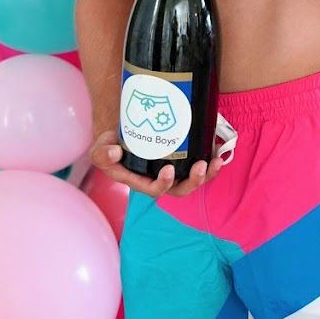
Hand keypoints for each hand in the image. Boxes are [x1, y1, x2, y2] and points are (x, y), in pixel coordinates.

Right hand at [90, 129, 222, 198]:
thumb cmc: (111, 145)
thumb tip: (114, 153)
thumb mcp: (101, 150)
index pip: (155, 189)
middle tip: (200, 166)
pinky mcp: (186, 157)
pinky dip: (212, 159)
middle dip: (193, 181)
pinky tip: (219, 151)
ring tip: (214, 161)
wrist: (123, 129)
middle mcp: (161, 178)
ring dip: (207, 173)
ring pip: (194, 177)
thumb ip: (102, 154)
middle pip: (180, 188)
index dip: (164, 184)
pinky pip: (201, 163)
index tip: (169, 171)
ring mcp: (176, 169)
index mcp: (142, 181)